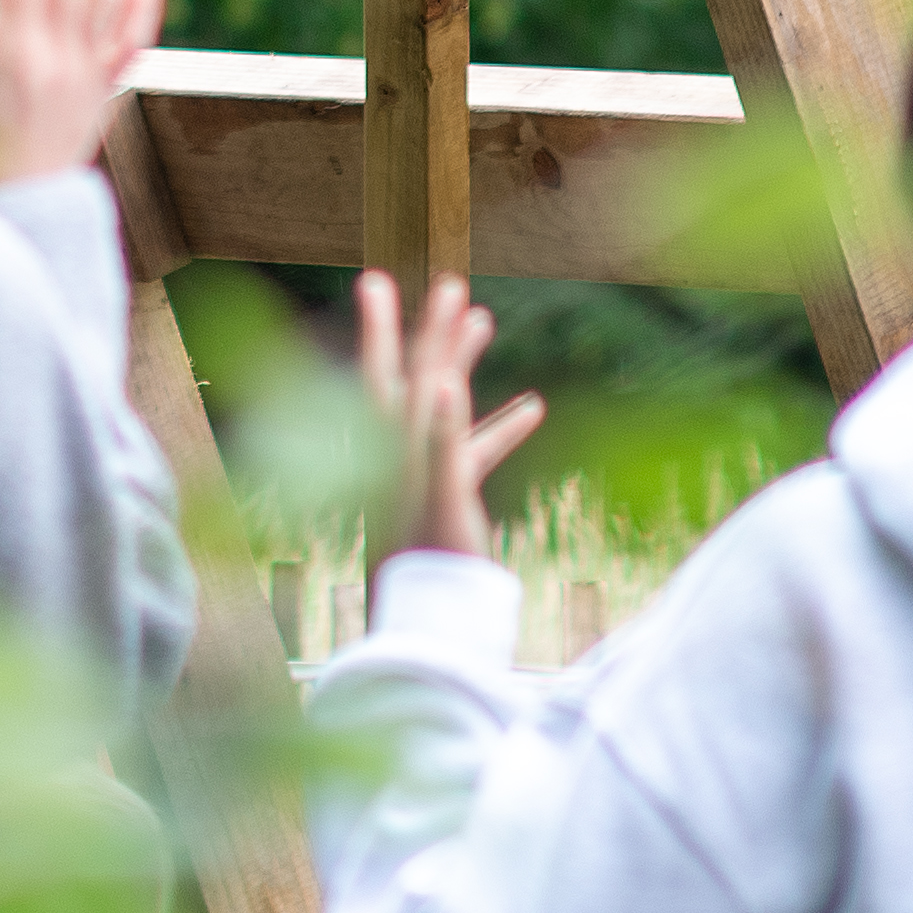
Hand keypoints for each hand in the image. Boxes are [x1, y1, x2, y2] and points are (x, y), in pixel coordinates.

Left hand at [353, 266, 547, 565]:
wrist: (429, 632)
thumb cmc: (434, 569)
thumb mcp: (441, 501)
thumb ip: (440, 444)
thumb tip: (441, 382)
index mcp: (398, 449)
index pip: (396, 373)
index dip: (394, 326)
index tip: (378, 280)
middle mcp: (404, 456)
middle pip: (413, 377)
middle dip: (430, 329)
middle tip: (446, 283)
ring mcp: (424, 475)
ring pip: (442, 405)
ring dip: (462, 362)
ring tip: (486, 318)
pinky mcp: (447, 498)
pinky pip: (473, 448)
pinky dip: (500, 425)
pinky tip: (534, 407)